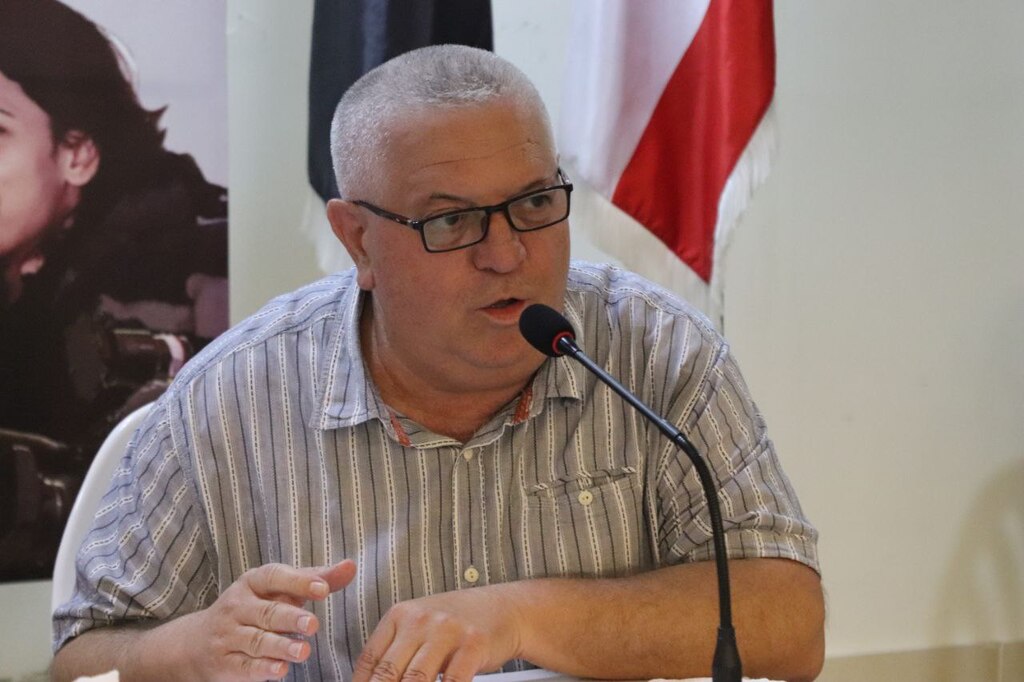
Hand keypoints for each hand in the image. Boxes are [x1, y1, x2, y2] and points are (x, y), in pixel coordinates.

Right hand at [160, 560, 355, 680]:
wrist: (197, 642)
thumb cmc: (253, 608)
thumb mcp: (279, 590)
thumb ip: (315, 579)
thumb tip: (351, 566)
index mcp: (253, 582)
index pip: (275, 577)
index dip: (299, 582)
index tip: (323, 588)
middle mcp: (238, 606)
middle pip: (267, 612)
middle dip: (290, 618)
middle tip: (313, 625)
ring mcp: (229, 636)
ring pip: (256, 640)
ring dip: (280, 646)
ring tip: (303, 651)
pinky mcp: (225, 663)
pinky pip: (244, 666)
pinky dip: (262, 669)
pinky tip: (281, 670)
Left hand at [353, 585, 523, 681]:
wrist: (503, 608)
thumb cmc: (456, 624)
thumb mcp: (419, 627)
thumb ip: (394, 652)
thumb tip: (367, 681)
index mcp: (400, 615)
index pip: (369, 660)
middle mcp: (420, 620)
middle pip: (388, 673)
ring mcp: (447, 631)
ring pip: (416, 680)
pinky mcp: (472, 645)